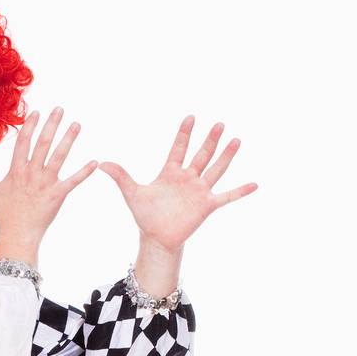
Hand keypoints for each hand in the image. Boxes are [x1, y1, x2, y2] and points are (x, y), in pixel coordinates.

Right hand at [0, 106, 97, 264]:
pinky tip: (95, 162)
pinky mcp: (57, 195)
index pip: (23, 142)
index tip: (37, 112)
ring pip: (59, 157)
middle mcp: (32, 173)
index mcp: (16, 170)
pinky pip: (73, 181)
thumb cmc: (4, 214)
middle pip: (43, 143)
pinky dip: (84, 172)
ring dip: (69, 139)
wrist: (17, 234)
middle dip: (52, 124)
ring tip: (77, 124)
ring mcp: (45, 183)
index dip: (30, 126)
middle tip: (60, 109)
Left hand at [99, 116, 257, 252]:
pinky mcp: (207, 206)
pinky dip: (240, 191)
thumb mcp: (132, 193)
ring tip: (237, 140)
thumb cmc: (145, 215)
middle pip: (202, 154)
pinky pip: (227, 197)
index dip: (184, 134)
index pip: (179, 148)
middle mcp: (188, 178)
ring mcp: (199, 191)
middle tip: (219, 123)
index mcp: (171, 172)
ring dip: (226, 156)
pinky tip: (255, 184)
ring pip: (216, 169)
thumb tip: (102, 164)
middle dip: (210, 139)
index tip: (191, 117)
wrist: (156, 238)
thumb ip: (121, 177)